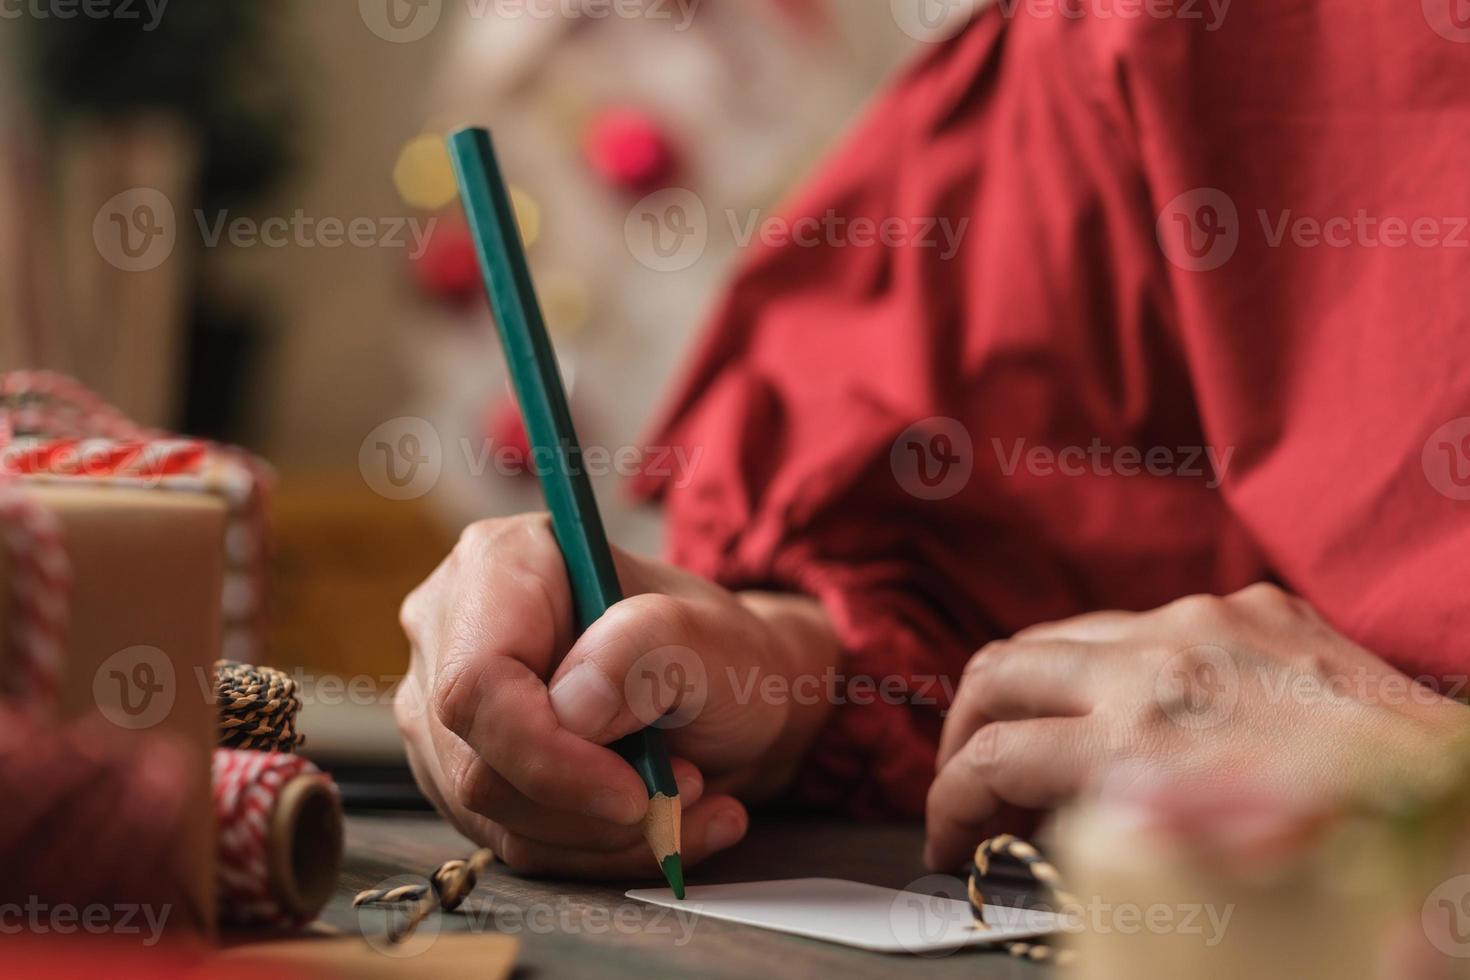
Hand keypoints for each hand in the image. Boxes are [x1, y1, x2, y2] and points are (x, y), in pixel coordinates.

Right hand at [396, 514, 838, 877]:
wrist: (729, 697)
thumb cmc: (720, 652)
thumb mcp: (714, 639)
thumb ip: (647, 650)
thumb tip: (570, 710)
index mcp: (502, 559)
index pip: (476, 681)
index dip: (547, 754)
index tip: (634, 793)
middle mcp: (453, 625)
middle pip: (477, 761)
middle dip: (588, 803)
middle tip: (686, 790)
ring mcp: (446, 703)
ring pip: (490, 813)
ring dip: (603, 833)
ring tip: (688, 798)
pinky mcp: (460, 768)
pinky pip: (510, 839)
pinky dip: (596, 847)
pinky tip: (664, 822)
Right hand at [924, 583, 1467, 870]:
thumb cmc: (1370, 851)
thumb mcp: (1216, 876)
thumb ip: (1115, 847)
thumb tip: (1048, 850)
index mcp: (1147, 742)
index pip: (990, 760)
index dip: (948, 810)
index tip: (951, 844)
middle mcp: (1161, 663)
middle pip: (997, 674)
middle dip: (960, 737)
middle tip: (969, 791)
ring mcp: (1203, 621)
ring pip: (1057, 636)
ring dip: (1027, 697)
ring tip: (1036, 753)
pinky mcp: (1248, 604)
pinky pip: (1138, 624)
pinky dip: (1107, 670)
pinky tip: (1127, 717)